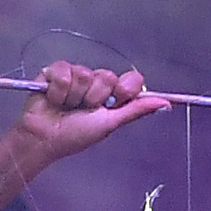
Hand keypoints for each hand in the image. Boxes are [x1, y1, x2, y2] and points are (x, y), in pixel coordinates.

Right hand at [8, 60, 171, 169]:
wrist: (44, 139)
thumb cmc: (75, 136)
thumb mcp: (109, 124)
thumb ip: (136, 110)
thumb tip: (166, 104)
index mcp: (112, 94)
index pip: (131, 79)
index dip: (125, 88)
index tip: (116, 101)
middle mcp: (95, 82)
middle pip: (107, 76)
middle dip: (94, 97)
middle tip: (82, 109)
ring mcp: (75, 74)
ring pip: (84, 73)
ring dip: (74, 96)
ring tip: (65, 107)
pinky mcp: (54, 71)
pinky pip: (64, 71)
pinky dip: (58, 91)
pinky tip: (52, 100)